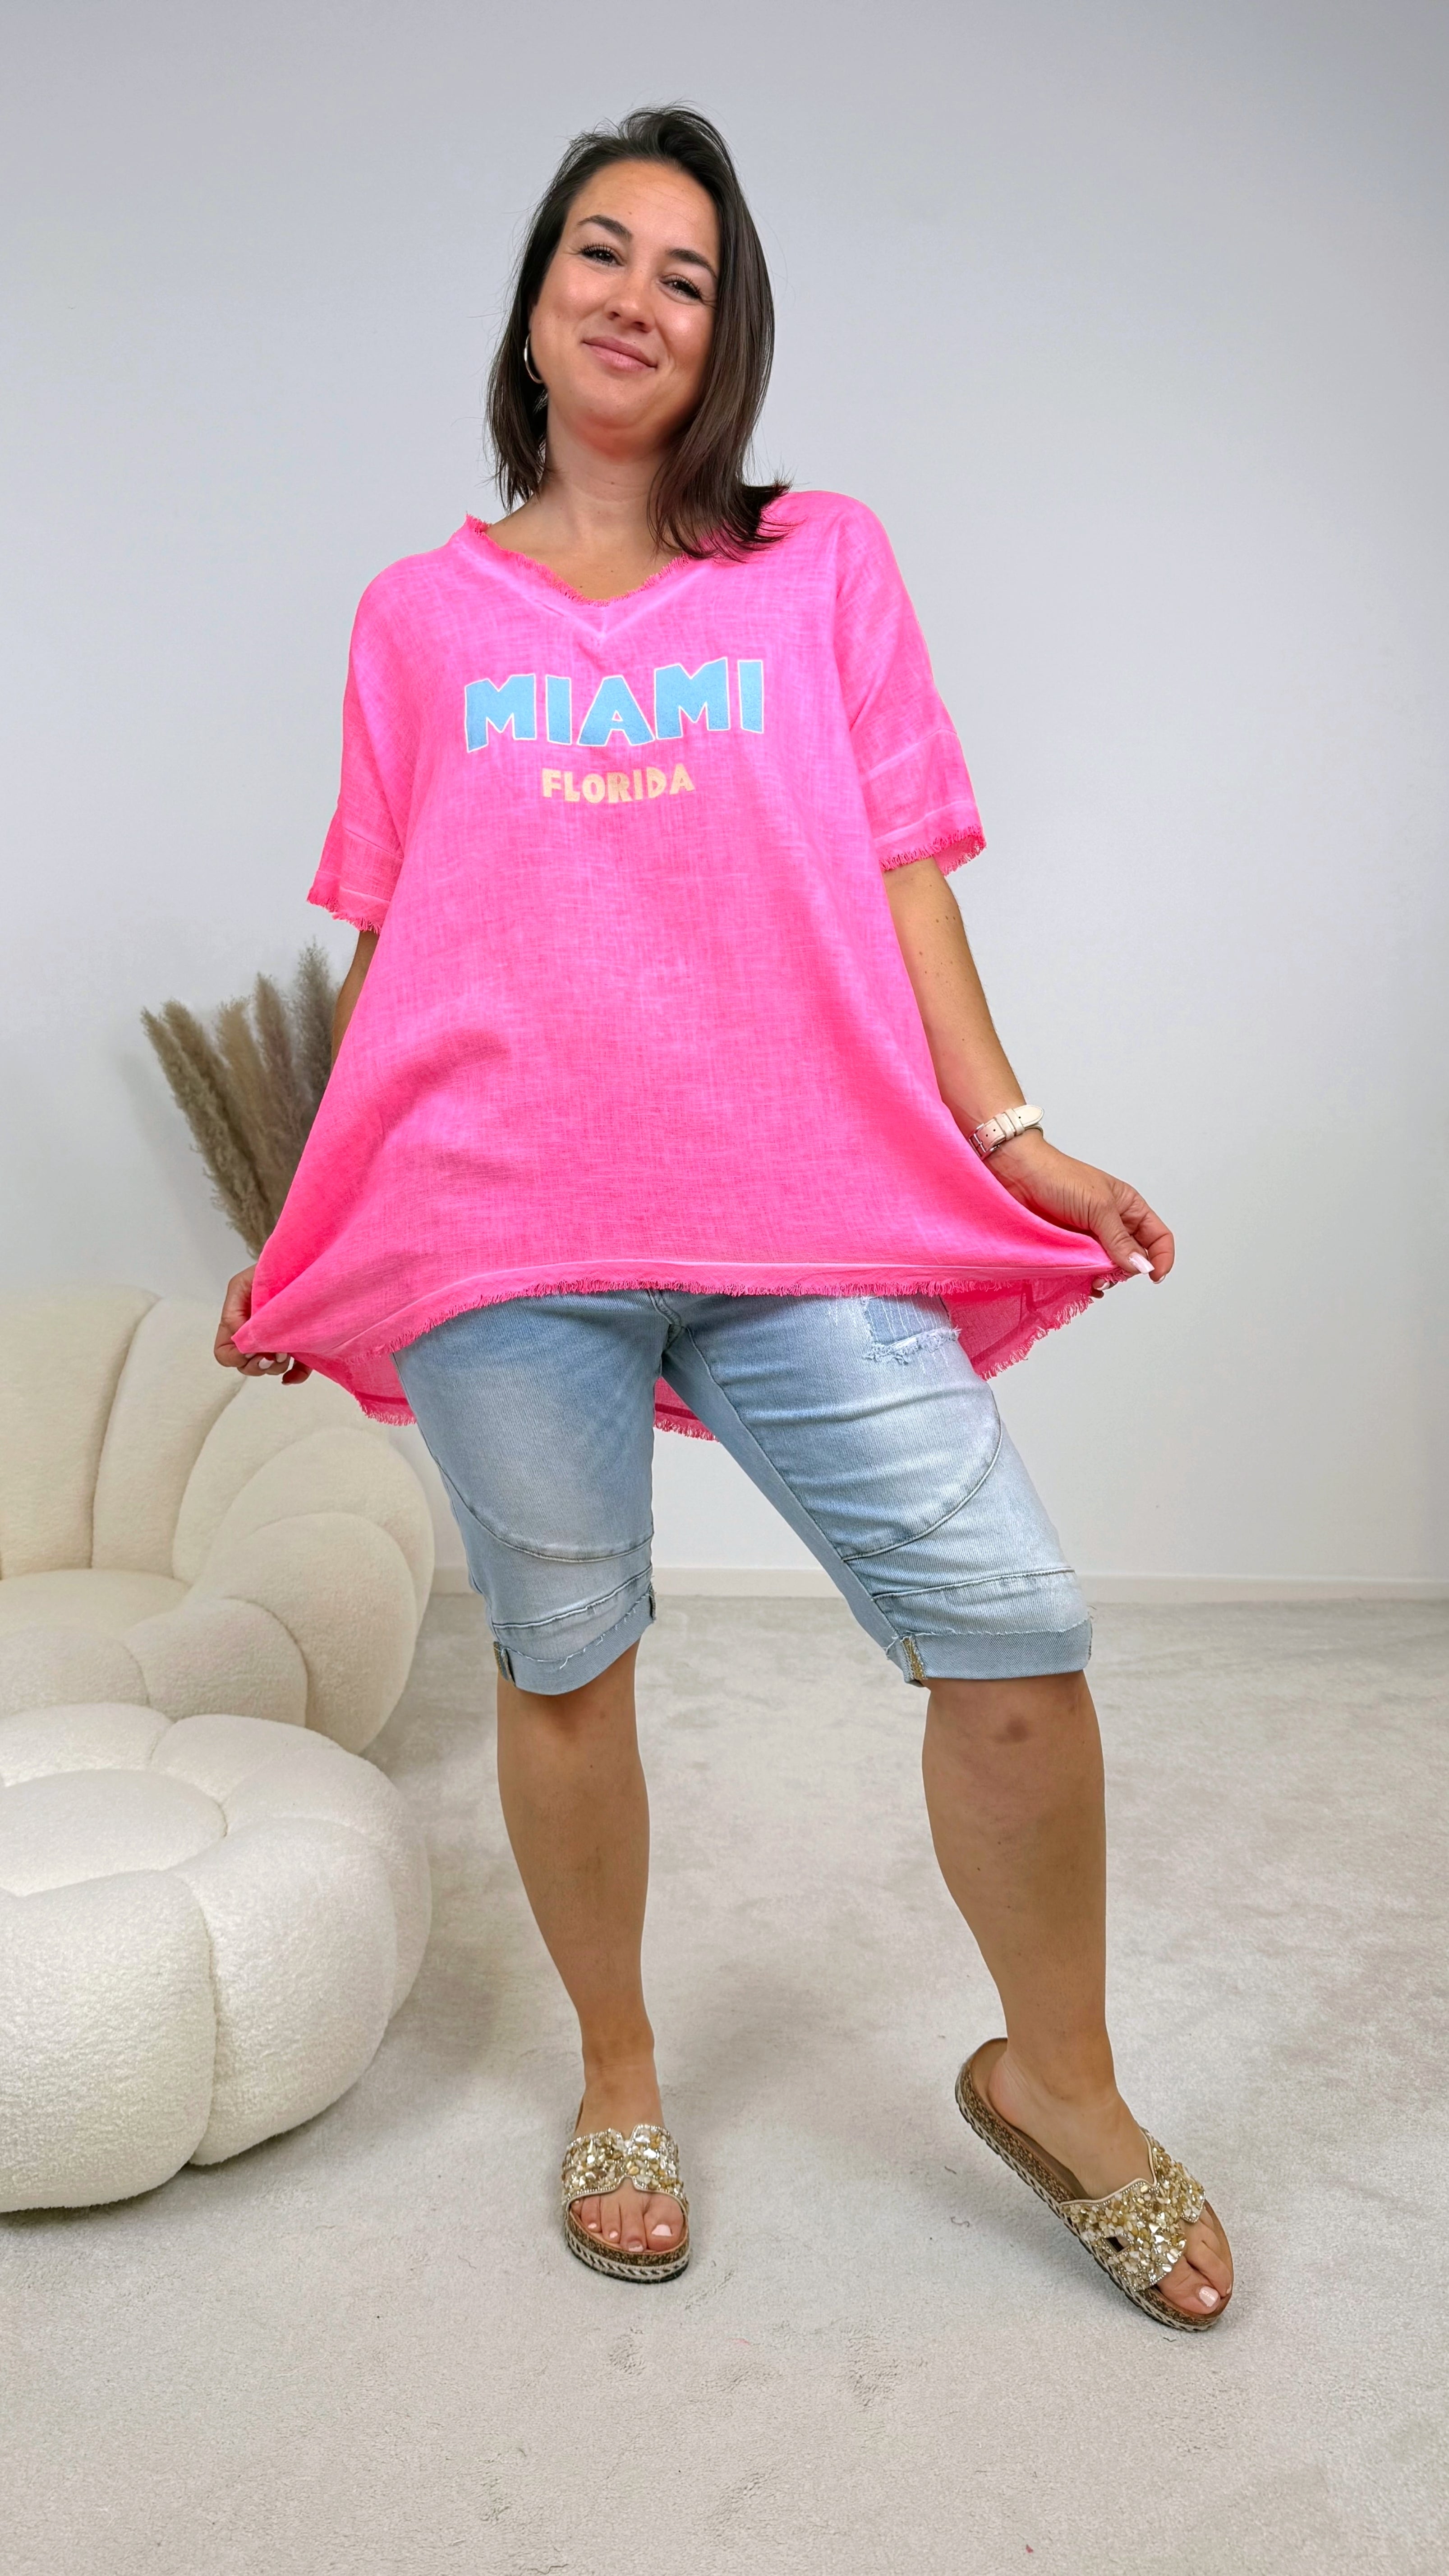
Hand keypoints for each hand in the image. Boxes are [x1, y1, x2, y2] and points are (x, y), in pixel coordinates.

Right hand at [215, 1264, 311, 1382]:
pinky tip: (293, 1375)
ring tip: (289, 1349)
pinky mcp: (299, 1343)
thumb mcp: (245, 1283)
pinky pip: (295, 1369)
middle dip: (258, 1365)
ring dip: (276, 1366)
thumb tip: (242, 1342)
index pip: (223, 1351)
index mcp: (236, 1319)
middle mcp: (253, 1333)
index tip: (252, 1350)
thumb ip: (237, 1312)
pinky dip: (294, 1375)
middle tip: (276, 1354)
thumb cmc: (273, 1266)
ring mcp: (276, 1339)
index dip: (234, 1357)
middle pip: (244, 1365)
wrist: (304, 1259)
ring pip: (268, 1368)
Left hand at [985, 1132, 1173, 1281]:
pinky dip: (1087, 1283)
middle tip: (1110, 1275)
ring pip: (1110, 1269)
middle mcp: (1113, 1225)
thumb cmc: (1059, 1178)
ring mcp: (1091, 1239)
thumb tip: (1141, 1266)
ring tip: (1094, 1281)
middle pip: (1135, 1258)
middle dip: (1128, 1271)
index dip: (1162, 1258)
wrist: (1018, 1175)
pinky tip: (1083, 1286)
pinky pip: (1086, 1273)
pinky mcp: (1070, 1250)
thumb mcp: (1098, 1206)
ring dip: (1106, 1279)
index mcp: (1129, 1207)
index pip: (1158, 1237)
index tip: (1154, 1276)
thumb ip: (1120, 1239)